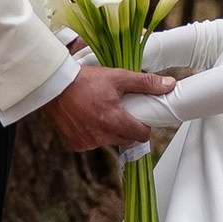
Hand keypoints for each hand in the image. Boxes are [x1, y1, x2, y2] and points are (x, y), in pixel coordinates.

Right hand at [42, 60, 168, 155]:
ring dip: (109, 130)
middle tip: (119, 110)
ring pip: (108, 141)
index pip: (142, 135)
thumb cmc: (85, 80)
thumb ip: (145, 83)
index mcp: (115, 122)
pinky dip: (91, 134)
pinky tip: (86, 118)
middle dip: (126, 127)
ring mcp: (86, 142)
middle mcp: (101, 136)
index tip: (138, 115)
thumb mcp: (118, 77)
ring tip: (101, 111)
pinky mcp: (74, 144)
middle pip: (126, 139)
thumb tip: (169, 84)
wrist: (53, 85)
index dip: (143, 125)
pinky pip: (90, 143)